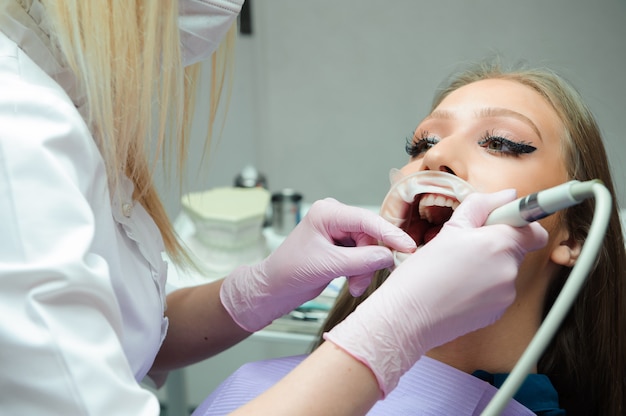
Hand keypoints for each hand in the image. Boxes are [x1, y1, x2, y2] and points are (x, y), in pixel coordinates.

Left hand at [220, 198, 416, 331]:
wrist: (273, 289)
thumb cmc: (290, 272)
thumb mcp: (328, 266)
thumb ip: (361, 260)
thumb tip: (389, 256)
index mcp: (327, 213)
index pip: (366, 220)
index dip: (390, 234)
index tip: (408, 247)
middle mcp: (334, 218)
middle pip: (370, 237)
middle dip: (369, 262)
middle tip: (361, 282)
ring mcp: (337, 232)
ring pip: (368, 249)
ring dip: (364, 271)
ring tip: (353, 287)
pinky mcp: (340, 246)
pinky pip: (362, 256)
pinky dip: (359, 272)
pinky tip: (352, 284)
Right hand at [323, 189, 548, 395]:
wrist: (407, 317)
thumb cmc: (421, 275)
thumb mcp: (449, 230)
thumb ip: (481, 206)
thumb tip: (507, 195)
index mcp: (498, 244)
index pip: (533, 229)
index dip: (519, 223)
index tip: (506, 221)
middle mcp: (509, 270)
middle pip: (517, 249)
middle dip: (497, 244)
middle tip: (465, 246)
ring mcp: (506, 295)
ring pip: (506, 270)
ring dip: (489, 266)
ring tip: (456, 270)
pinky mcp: (498, 313)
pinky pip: (498, 291)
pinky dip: (484, 287)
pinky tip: (458, 288)